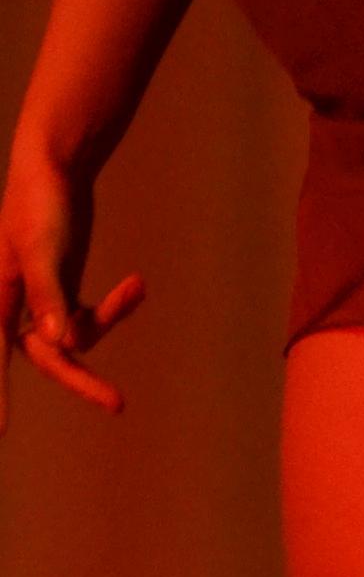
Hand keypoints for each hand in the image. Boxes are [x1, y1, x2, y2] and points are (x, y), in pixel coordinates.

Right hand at [0, 142, 145, 426]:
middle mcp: (13, 309)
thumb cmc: (39, 205)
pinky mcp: (63, 294)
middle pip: (49, 359)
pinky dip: (116, 307)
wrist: (56, 172)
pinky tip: (137, 285)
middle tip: (118, 404)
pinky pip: (89, 318)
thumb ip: (48, 295)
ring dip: (110, 318)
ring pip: (76, 340)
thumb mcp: (42, 249)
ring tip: (137, 287)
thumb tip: (58, 343)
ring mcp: (41, 304)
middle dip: (82, 380)